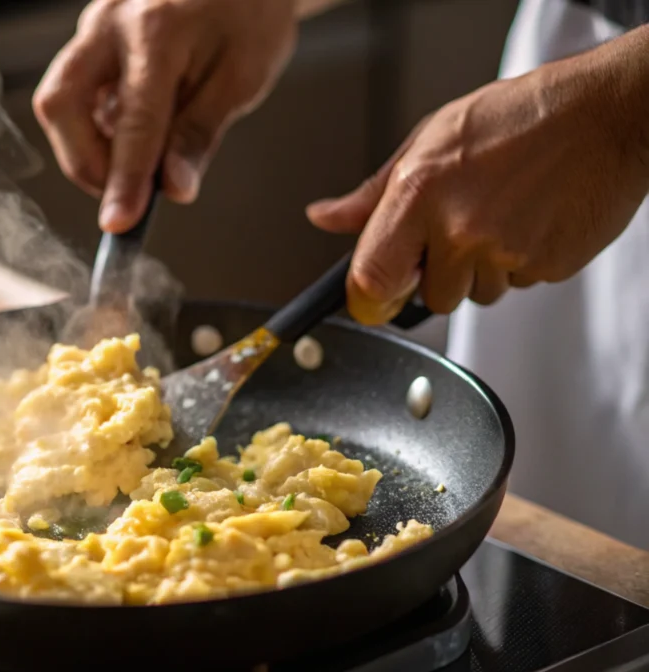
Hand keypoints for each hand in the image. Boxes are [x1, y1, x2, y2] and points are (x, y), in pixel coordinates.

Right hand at [33, 0, 298, 232]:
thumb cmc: (249, 14)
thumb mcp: (241, 79)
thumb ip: (200, 135)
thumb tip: (173, 190)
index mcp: (157, 31)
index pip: (132, 124)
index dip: (123, 181)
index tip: (119, 225)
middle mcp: (110, 23)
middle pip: (61, 105)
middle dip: (84, 163)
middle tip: (124, 194)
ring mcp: (93, 26)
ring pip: (60, 101)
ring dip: (90, 147)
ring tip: (140, 159)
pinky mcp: (90, 37)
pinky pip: (76, 92)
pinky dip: (98, 127)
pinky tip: (136, 132)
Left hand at [308, 26, 648, 324]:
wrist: (604, 114)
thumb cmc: (516, 118)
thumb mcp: (428, 141)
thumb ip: (373, 193)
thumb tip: (325, 218)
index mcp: (419, 194)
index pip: (371, 279)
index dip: (369, 299)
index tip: (374, 299)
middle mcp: (460, 228)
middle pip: (430, 297)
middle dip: (439, 273)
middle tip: (461, 226)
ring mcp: (505, 252)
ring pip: (475, 294)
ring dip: (480, 269)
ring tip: (501, 215)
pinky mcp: (546, 267)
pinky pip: (516, 286)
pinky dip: (518, 262)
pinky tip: (529, 219)